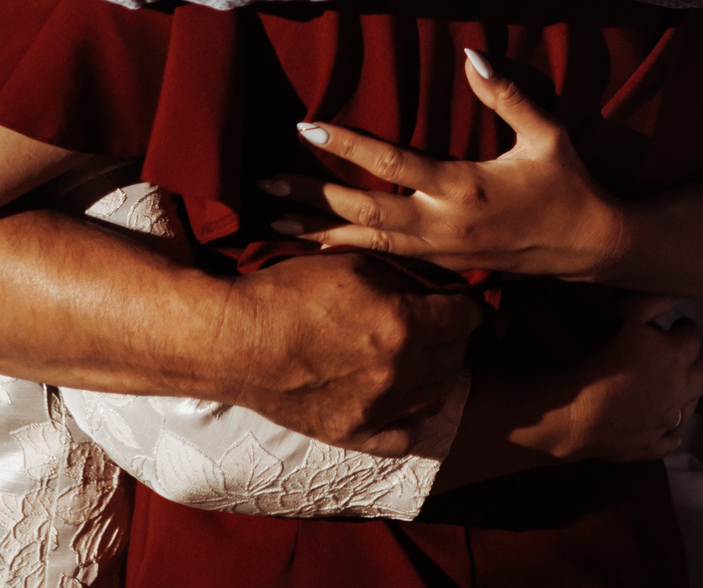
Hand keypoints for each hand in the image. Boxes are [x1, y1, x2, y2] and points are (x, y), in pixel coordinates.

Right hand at [219, 253, 484, 455]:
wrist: (235, 340)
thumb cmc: (288, 293)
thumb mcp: (352, 267)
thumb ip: (401, 279)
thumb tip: (434, 285)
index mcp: (402, 325)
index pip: (465, 318)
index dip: (467, 306)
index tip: (462, 302)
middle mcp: (397, 372)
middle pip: (455, 357)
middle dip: (456, 338)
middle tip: (444, 326)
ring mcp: (376, 409)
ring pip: (437, 396)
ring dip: (438, 375)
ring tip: (425, 358)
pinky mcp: (352, 434)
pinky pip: (404, 435)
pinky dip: (412, 416)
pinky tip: (402, 397)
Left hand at [267, 50, 628, 281]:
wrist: (589, 248)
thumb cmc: (568, 184)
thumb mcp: (546, 134)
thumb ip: (506, 96)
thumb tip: (470, 55)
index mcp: (464, 189)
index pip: (393, 164)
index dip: (347, 146)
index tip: (306, 128)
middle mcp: (443, 226)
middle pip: (362, 212)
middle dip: (310, 198)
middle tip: (263, 184)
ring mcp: (440, 252)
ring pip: (366, 244)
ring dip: (316, 233)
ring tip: (268, 225)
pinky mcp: (442, 265)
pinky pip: (383, 259)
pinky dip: (344, 251)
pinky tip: (314, 247)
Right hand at [544, 293, 702, 462]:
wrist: (579, 410)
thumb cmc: (601, 359)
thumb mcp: (626, 317)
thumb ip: (652, 303)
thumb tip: (675, 297)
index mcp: (676, 357)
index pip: (693, 337)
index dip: (687, 327)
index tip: (681, 323)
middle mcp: (679, 390)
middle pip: (701, 374)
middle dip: (698, 359)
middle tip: (692, 352)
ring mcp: (667, 421)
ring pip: (690, 407)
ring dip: (690, 393)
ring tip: (684, 385)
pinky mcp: (651, 445)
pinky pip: (671, 439)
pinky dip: (673, 431)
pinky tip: (670, 428)